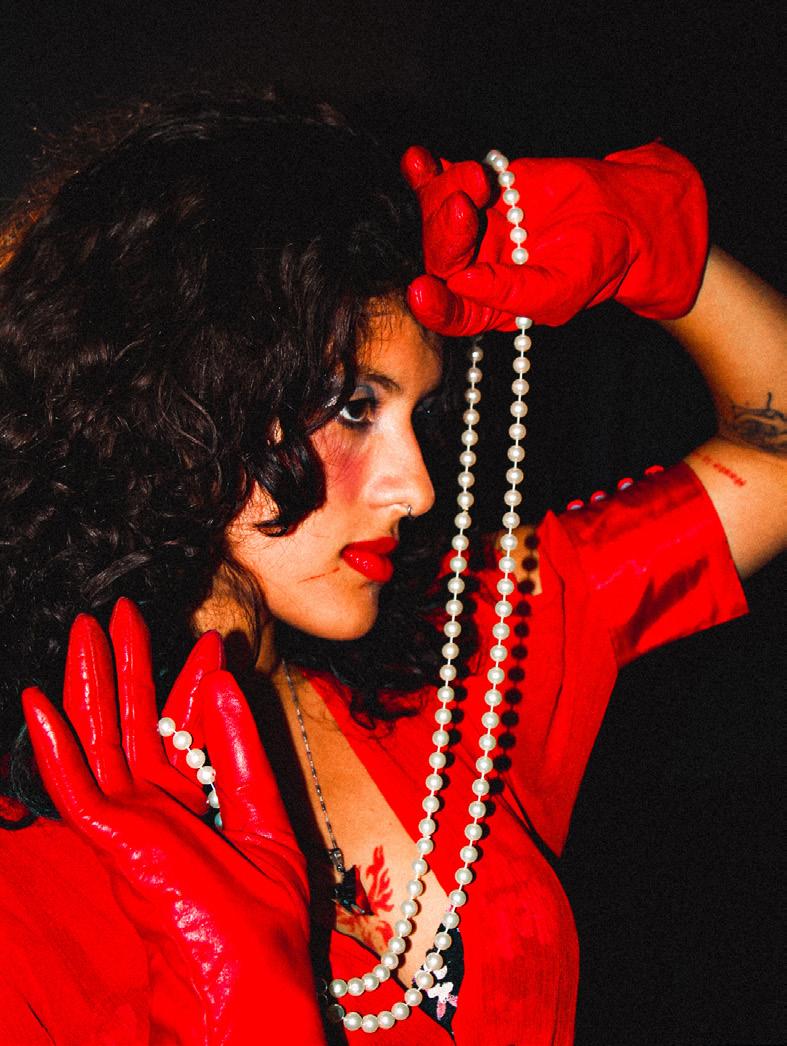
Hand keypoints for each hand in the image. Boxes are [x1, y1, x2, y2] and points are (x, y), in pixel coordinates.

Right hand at [23, 599, 323, 1043]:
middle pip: (130, 722)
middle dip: (126, 665)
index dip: (188, 681)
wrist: (253, 981)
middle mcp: (154, 807)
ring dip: (87, 685)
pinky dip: (54, 746)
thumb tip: (224, 679)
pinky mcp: (113, 841)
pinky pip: (74, 787)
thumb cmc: (265, 915)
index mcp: (192, 803)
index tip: (204, 640)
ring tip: (84, 631)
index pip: (181, 727)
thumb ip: (241, 745)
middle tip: (122, 613)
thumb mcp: (264, 811)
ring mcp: (128, 823)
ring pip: (97, 739)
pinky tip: (38, 704)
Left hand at [401, 141, 707, 331]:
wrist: (621, 212)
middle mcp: (472, 270)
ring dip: (444, 195)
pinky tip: (417, 159)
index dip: (434, 306)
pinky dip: (427, 170)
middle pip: (440, 258)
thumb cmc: (596, 262)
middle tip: (465, 208)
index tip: (422, 291)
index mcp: (489, 307)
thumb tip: (463, 283)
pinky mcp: (476, 189)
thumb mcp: (561, 288)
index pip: (453, 314)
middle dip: (444, 234)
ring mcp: (472, 228)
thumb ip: (513, 292)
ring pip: (436, 216)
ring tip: (479, 178)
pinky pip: (441, 180)